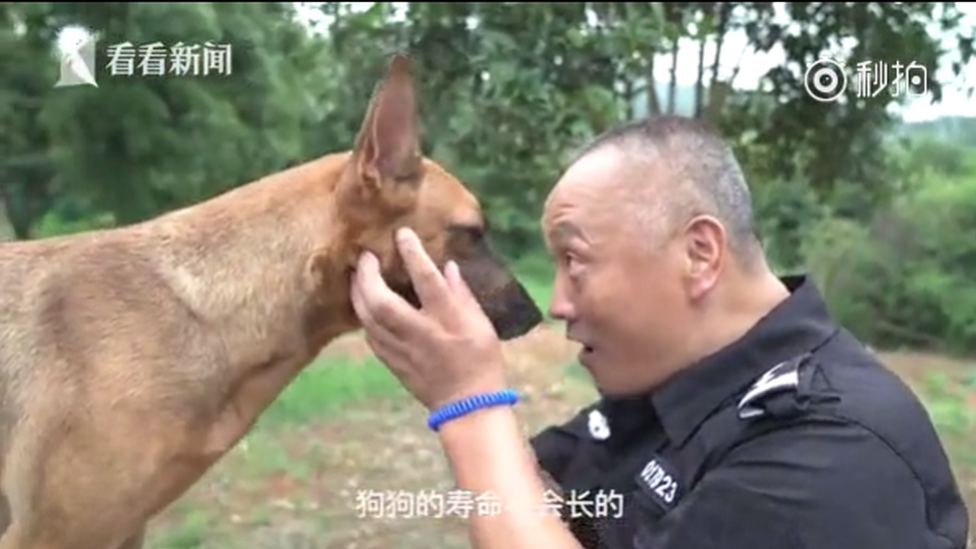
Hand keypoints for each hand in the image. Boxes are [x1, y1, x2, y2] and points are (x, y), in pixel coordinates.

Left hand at [350, 227, 506, 409]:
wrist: (468, 405)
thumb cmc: (481, 360)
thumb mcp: (482, 324)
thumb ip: (462, 294)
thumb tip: (448, 266)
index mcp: (447, 321)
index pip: (427, 281)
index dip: (413, 254)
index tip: (402, 233)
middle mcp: (420, 333)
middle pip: (382, 302)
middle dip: (368, 276)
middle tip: (364, 256)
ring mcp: (403, 351)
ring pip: (369, 319)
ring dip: (359, 294)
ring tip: (356, 275)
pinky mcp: (393, 364)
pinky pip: (370, 336)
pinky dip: (364, 316)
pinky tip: (363, 305)